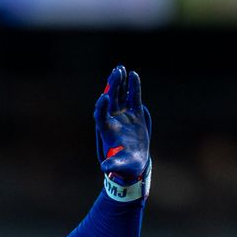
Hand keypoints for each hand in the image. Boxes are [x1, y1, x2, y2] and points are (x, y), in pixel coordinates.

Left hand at [94, 65, 150, 184]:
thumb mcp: (119, 165)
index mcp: (107, 131)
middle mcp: (113, 120)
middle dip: (111, 87)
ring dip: (119, 83)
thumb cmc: (125, 165)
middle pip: (109, 100)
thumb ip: (112, 164)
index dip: (101, 107)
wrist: (135, 163)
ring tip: (120, 69)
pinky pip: (134, 97)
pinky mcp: (135, 113)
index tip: (103, 97)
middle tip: (115, 73)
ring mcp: (124, 115)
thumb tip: (104, 167)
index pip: (100, 116)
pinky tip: (134, 75)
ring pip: (120, 95)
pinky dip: (134, 87)